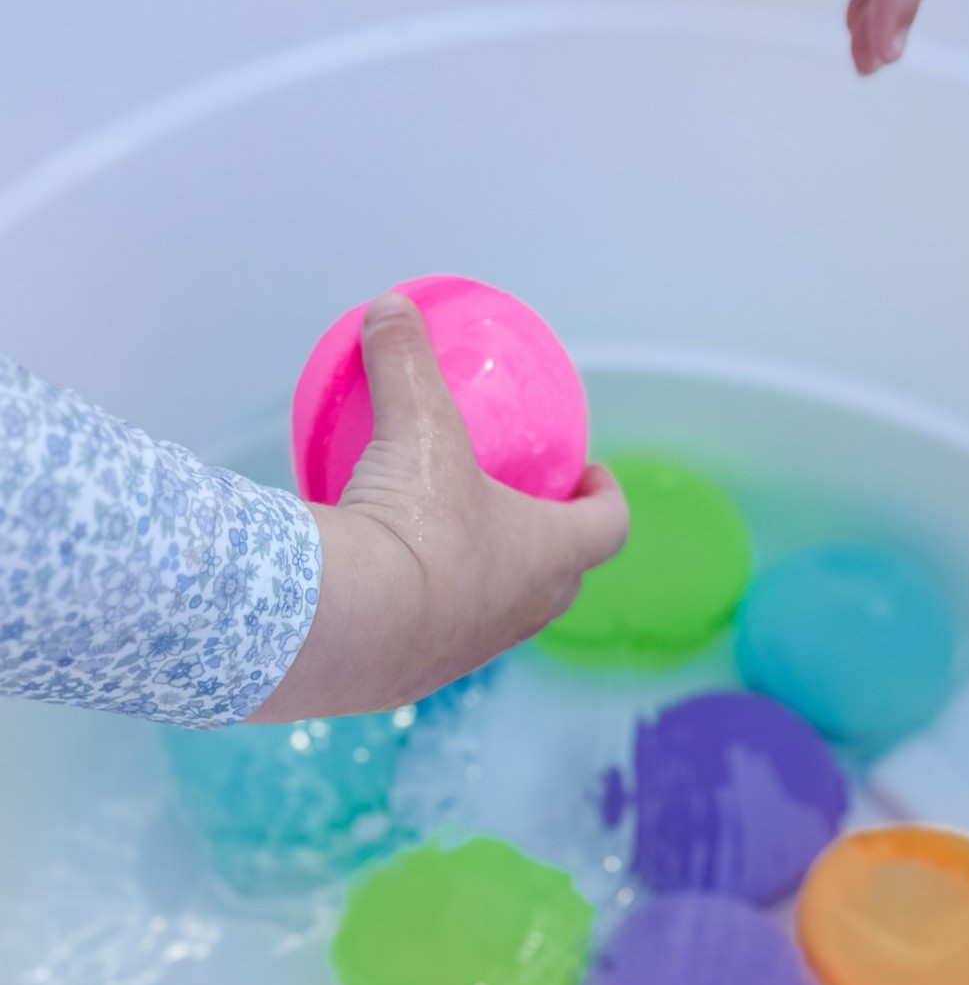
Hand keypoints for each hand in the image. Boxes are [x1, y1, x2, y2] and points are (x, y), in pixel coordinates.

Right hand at [249, 293, 627, 721]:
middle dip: (554, 545)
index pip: (608, 526)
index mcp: (548, 553)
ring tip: (454, 547)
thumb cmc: (409, 526)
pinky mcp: (416, 677)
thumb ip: (407, 360)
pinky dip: (426, 612)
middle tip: (526, 510)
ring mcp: (473, 650)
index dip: (607, 499)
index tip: (591, 477)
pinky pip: (436, 639)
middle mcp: (524, 611)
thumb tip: (393, 307)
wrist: (344, 627)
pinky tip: (386, 585)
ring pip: (503, 616)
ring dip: (493, 584)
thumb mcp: (414, 426)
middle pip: (564, 579)